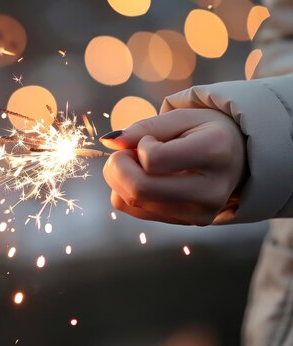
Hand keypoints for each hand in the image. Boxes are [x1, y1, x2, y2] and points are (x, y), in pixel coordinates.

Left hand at [100, 108, 246, 224]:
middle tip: (125, 153)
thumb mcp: (181, 118)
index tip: (149, 140)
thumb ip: (144, 127)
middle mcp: (210, 190)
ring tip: (137, 164)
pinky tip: (144, 178)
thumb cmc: (205, 132)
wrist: (238, 158)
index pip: (153, 159)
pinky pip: (135, 211)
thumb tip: (110, 143)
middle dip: (117, 167)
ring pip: (131, 202)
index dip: (140, 145)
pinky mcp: (186, 224)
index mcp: (214, 152)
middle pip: (139, 190)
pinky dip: (126, 192)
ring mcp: (199, 213)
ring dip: (119, 179)